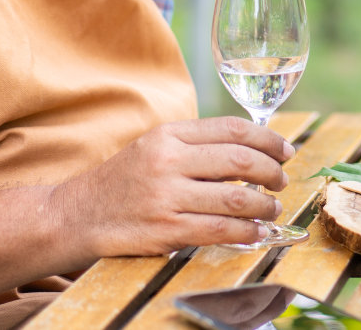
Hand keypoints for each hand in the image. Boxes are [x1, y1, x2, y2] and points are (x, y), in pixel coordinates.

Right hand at [49, 116, 294, 258]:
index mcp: (169, 134)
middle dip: (271, 171)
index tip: (285, 150)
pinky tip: (257, 232)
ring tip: (272, 207)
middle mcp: (169, 161)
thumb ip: (196, 145)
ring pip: (235, 198)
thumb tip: (251, 150)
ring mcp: (166, 197)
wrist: (76, 215)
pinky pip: (218, 230)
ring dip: (264, 205)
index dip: (268, 139)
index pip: (232, 129)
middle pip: (240, 159)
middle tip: (281, 181)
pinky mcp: (165, 230)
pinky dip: (246, 232)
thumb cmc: (123, 181)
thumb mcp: (154, 147)